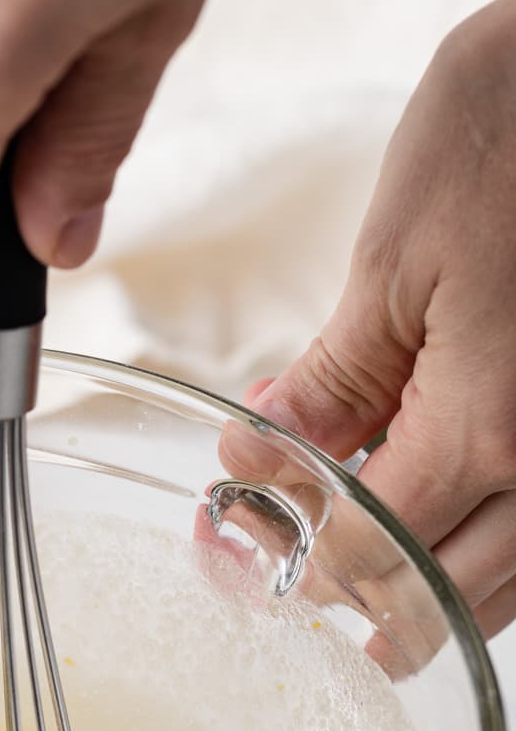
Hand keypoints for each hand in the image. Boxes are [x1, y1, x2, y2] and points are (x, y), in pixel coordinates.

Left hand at [245, 0, 515, 639]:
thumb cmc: (514, 132)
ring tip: (361, 568)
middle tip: (294, 568)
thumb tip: (262, 462)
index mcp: (488, 432)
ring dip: (431, 586)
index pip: (369, 552)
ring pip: (511, 580)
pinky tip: (440, 507)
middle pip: (446, 598)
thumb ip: (334, 385)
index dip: (294, 553)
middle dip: (360, 595)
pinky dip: (491, 541)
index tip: (241, 524)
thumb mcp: (395, 260)